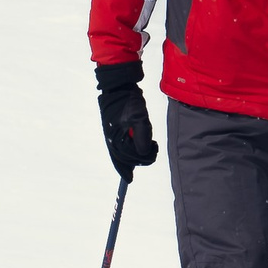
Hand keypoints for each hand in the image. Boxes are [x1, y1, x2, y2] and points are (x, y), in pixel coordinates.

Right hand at [95, 61, 156, 178]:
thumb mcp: (139, 118)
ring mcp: (113, 136)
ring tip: (151, 143)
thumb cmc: (129, 102)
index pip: (132, 158)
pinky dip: (130, 151)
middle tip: (154, 147)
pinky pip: (122, 147)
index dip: (140, 162)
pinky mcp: (116, 132)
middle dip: (142, 157)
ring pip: (127, 154)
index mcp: (116, 139)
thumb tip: (144, 153)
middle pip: (129, 159)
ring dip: (139, 153)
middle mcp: (112, 141)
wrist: (118, 87)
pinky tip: (139, 151)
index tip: (130, 180)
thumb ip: (142, 138)